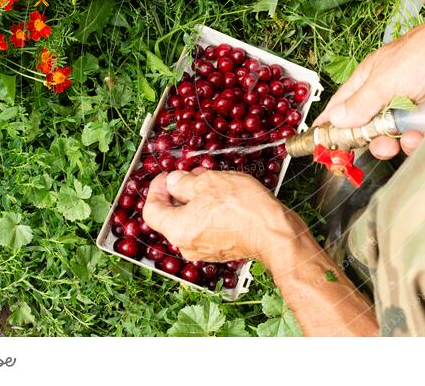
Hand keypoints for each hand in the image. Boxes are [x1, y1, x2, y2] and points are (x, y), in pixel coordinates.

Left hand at [143, 169, 295, 261]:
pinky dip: (207, 212)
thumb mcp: (208, 182)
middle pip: (170, 216)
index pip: (151, 210)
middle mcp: (186, 244)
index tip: (165, 177)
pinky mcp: (220, 250)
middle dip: (178, 193)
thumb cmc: (243, 209)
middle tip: (189, 176)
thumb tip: (173, 182)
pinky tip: (220, 197)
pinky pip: (204, 228)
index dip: (155, 189)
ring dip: (194, 201)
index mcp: (177, 229)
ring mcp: (203, 250)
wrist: (273, 232)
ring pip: (189, 221)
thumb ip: (183, 182)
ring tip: (209, 183)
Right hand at [315, 19, 424, 158]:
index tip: (322, 145)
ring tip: (401, 139)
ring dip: (393, 143)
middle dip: (368, 140)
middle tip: (374, 144)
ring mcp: (408, 108)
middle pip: (366, 128)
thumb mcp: (386, 80)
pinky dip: (416, 141)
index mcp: (369, 80)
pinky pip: (415, 139)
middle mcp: (386, 95)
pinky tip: (419, 134)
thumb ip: (361, 104)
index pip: (342, 106)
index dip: (331, 125)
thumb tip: (336, 121)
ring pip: (391, 137)